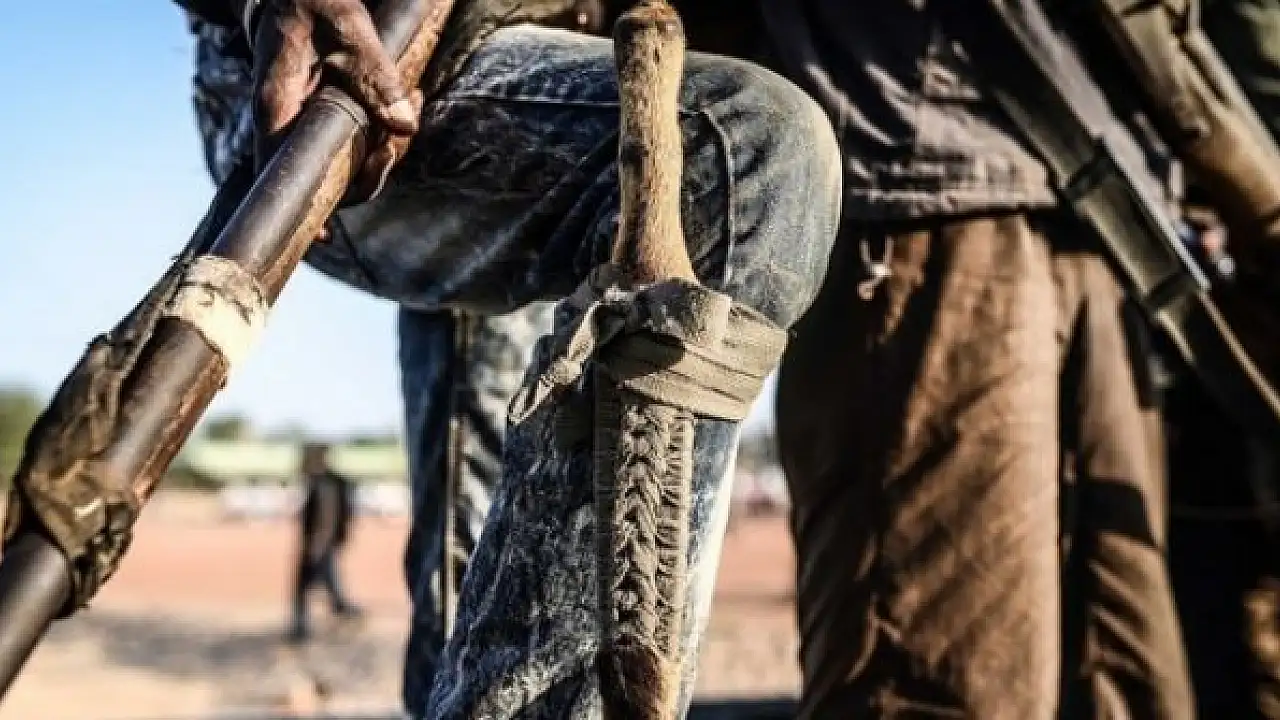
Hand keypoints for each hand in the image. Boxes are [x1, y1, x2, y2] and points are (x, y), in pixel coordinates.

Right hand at [250, 0, 423, 203]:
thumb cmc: (310, 3)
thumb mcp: (346, 27)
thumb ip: (374, 75)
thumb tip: (404, 128)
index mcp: (277, 105)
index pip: (280, 171)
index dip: (303, 207)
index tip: (326, 236)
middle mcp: (287, 124)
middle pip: (327, 179)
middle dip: (372, 171)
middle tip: (397, 141)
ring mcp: (307, 125)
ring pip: (350, 163)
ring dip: (390, 146)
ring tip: (417, 100)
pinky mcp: (327, 118)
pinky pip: (360, 141)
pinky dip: (389, 129)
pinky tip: (412, 98)